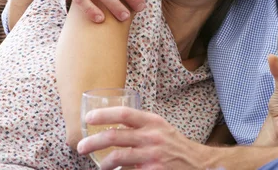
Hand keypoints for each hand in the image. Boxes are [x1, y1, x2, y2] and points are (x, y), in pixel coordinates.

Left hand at [77, 107, 207, 169]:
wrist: (196, 163)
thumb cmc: (173, 144)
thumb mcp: (160, 128)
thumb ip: (140, 126)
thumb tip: (111, 127)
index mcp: (153, 122)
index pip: (124, 114)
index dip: (104, 115)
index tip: (89, 119)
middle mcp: (152, 137)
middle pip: (114, 136)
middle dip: (92, 141)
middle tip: (81, 146)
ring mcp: (152, 156)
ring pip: (117, 158)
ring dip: (103, 163)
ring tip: (100, 166)